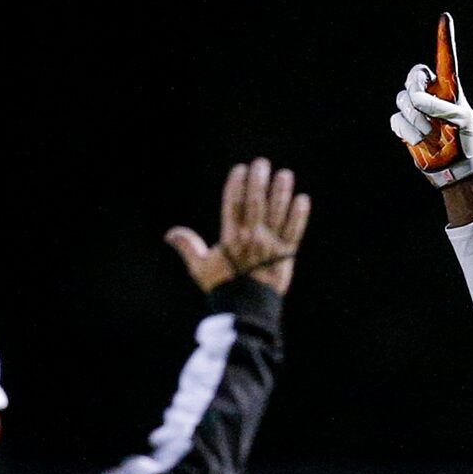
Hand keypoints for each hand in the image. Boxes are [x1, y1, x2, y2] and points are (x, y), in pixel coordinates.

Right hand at [168, 159, 309, 296]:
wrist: (246, 310)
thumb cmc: (222, 287)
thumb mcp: (200, 268)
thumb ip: (188, 246)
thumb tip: (170, 233)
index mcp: (230, 238)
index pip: (233, 204)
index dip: (236, 184)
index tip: (240, 169)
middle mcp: (251, 238)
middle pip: (256, 202)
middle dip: (258, 180)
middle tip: (262, 163)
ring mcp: (270, 245)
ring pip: (278, 213)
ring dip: (281, 192)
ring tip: (285, 174)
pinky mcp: (287, 255)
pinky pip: (294, 231)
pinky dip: (299, 216)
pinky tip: (302, 199)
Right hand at [389, 14, 472, 185]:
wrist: (454, 166)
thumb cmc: (464, 140)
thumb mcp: (462, 120)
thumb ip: (442, 106)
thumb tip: (416, 102)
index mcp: (448, 86)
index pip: (444, 58)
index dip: (444, 38)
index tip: (445, 17)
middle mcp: (429, 92)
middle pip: (413, 77)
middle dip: (420, 94)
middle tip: (430, 111)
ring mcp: (414, 108)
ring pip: (402, 100)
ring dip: (418, 120)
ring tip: (432, 134)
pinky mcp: (404, 124)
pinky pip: (396, 120)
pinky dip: (409, 132)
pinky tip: (421, 141)